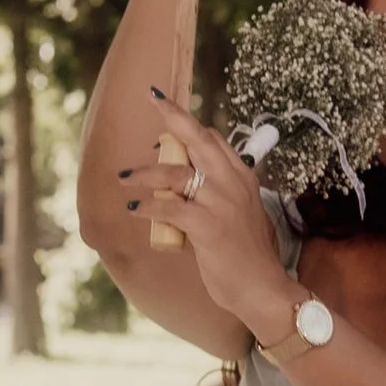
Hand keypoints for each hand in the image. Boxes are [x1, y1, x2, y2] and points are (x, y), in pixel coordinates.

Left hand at [114, 90, 289, 333]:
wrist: (261, 286)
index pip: (214, 140)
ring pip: (175, 173)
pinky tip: (135, 209)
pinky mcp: (206, 225)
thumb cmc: (249, 255)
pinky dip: (148, 206)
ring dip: (144, 173)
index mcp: (243, 178)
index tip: (169, 110)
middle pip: (199, 139)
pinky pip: (168, 207)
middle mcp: (233, 183)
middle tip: (152, 100)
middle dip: (174, 117)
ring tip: (123, 178)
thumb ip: (221, 197)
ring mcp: (220, 202)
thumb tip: (193, 190)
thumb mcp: (242, 215)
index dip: (190, 125)